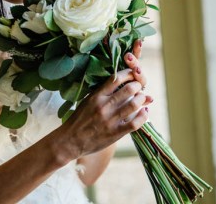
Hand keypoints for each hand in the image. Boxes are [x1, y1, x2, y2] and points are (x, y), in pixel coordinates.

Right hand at [59, 40, 151, 158]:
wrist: (70, 140)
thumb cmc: (79, 119)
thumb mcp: (88, 101)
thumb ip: (104, 93)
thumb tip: (124, 83)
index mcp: (96, 96)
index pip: (116, 78)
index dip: (129, 73)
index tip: (133, 74)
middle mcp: (104, 106)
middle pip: (129, 89)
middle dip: (138, 85)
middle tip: (139, 87)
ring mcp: (110, 120)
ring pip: (134, 104)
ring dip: (142, 99)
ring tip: (142, 98)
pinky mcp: (115, 133)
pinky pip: (135, 123)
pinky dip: (143, 116)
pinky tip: (144, 112)